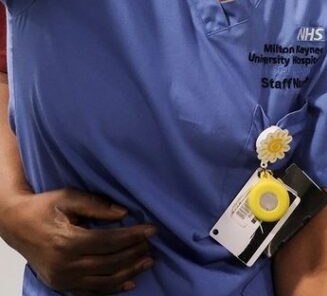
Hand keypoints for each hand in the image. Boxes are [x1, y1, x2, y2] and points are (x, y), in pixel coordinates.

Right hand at [0, 188, 154, 293]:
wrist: (16, 224)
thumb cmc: (44, 207)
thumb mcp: (69, 197)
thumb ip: (97, 205)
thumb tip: (124, 213)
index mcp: (67, 241)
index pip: (108, 242)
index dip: (132, 236)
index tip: (152, 230)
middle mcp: (64, 265)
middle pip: (108, 263)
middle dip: (134, 254)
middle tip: (152, 245)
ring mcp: (62, 278)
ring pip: (102, 281)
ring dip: (128, 272)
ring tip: (147, 261)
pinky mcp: (60, 284)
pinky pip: (89, 292)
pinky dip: (111, 289)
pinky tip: (128, 282)